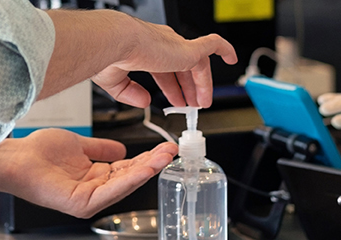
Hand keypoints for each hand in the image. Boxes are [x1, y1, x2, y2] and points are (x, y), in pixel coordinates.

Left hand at [0, 128, 177, 217]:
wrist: (17, 158)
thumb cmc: (38, 153)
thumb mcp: (79, 146)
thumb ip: (101, 149)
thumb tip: (121, 149)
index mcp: (94, 178)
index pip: (127, 169)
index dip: (146, 157)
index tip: (163, 147)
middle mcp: (94, 191)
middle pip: (130, 177)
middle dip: (153, 163)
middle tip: (171, 151)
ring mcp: (89, 199)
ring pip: (124, 185)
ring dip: (147, 170)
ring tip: (164, 157)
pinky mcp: (82, 203)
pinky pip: (110, 191)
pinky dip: (129, 179)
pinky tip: (144, 168)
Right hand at [91, 20, 237, 107]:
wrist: (114, 43)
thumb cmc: (108, 56)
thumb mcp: (116, 81)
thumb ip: (130, 92)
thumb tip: (145, 102)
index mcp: (144, 49)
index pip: (163, 69)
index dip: (170, 87)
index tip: (175, 100)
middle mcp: (162, 44)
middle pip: (181, 67)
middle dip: (187, 87)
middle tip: (192, 103)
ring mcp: (176, 46)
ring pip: (196, 63)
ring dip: (201, 83)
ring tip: (203, 102)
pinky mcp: (188, 49)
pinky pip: (213, 45)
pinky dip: (224, 48)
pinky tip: (232, 58)